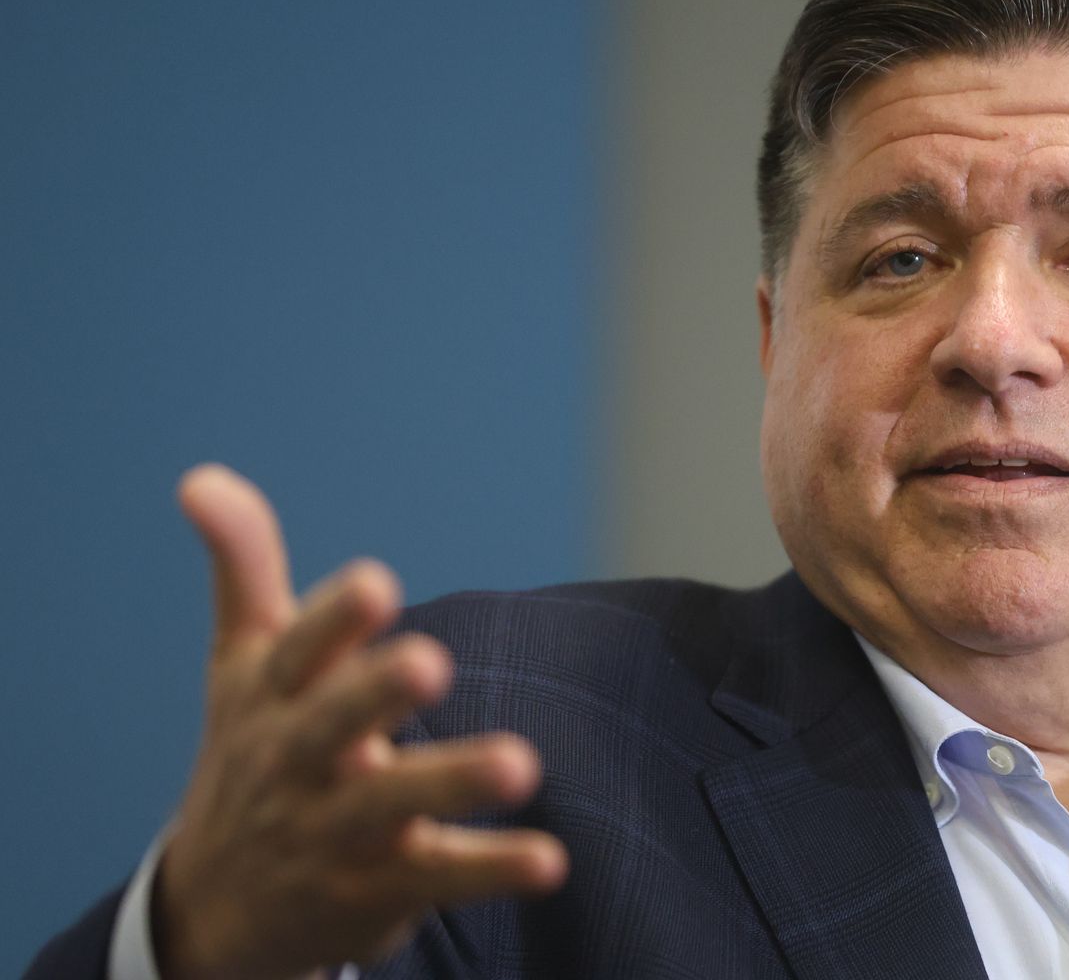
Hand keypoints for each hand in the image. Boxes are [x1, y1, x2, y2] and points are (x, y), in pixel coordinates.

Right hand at [153, 465, 567, 979]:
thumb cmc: (254, 751)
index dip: (331, 622)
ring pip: (391, 803)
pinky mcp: (377, 889)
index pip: (295, 654)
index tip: (374, 582)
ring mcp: (335, 830)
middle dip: (374, 693)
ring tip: (520, 762)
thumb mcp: (242, 664)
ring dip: (453, 780)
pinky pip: (439, 875)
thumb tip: (201, 477)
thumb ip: (244, 568)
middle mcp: (297, 762)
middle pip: (332, 725)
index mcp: (272, 699)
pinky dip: (492, 868)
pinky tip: (550, 860)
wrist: (216, 908)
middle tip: (430, 662)